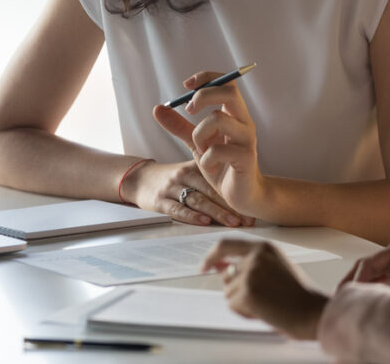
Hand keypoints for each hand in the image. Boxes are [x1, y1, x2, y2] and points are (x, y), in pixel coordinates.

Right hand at [121, 159, 253, 226]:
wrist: (138, 178)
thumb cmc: (172, 177)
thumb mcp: (190, 168)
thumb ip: (212, 175)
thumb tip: (242, 190)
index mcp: (196, 166)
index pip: (219, 180)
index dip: (236, 194)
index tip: (251, 208)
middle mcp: (185, 175)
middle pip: (211, 191)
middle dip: (231, 205)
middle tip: (247, 218)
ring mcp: (172, 188)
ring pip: (198, 200)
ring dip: (217, 213)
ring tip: (233, 222)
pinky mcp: (159, 201)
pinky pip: (177, 209)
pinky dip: (191, 216)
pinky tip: (205, 222)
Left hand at [153, 70, 266, 215]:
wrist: (242, 195)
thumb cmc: (222, 166)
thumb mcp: (197, 143)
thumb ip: (179, 126)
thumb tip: (158, 108)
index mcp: (234, 114)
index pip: (227, 82)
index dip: (206, 78)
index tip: (186, 85)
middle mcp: (244, 122)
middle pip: (229, 92)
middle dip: (204, 96)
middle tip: (189, 110)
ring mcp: (247, 139)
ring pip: (218, 119)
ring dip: (200, 135)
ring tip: (201, 151)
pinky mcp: (246, 158)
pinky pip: (218, 150)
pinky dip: (206, 160)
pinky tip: (210, 169)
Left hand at [201, 238, 327, 339]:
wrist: (311, 310)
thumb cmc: (297, 293)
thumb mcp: (274, 268)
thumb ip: (248, 264)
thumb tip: (219, 268)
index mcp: (264, 247)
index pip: (226, 244)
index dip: (212, 256)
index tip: (204, 265)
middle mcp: (255, 256)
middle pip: (227, 274)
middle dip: (235, 289)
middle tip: (257, 298)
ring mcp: (250, 273)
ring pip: (228, 292)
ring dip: (242, 302)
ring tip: (266, 303)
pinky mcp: (246, 292)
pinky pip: (233, 305)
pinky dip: (244, 312)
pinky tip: (264, 310)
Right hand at [339, 238, 389, 301]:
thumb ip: (386, 291)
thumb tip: (364, 296)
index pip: (367, 264)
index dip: (354, 281)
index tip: (344, 295)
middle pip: (368, 268)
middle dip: (356, 283)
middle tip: (342, 299)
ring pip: (375, 277)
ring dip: (366, 288)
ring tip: (354, 302)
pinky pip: (385, 283)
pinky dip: (377, 292)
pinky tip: (371, 302)